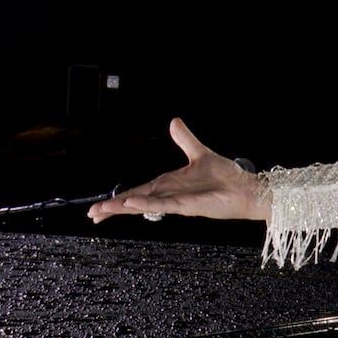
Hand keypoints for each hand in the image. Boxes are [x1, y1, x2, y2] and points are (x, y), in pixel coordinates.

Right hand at [87, 117, 270, 223]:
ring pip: (144, 205)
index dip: (119, 199)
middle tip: (92, 215)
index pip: (137, 192)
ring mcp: (177, 202)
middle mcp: (169, 195)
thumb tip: (174, 121)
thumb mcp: (200, 152)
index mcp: (168, 184)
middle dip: (113, 208)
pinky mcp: (188, 206)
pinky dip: (147, 204)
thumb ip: (185, 139)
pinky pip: (164, 204)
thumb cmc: (226, 176)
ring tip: (102, 211)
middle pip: (135, 202)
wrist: (246, 188)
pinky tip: (132, 204)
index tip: (99, 208)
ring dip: (123, 207)